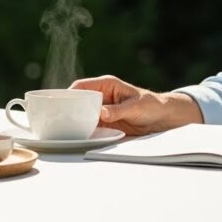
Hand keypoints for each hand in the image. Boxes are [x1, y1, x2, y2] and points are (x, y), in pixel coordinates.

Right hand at [69, 75, 203, 135]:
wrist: (162, 118)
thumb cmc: (152, 105)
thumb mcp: (135, 107)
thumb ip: (118, 110)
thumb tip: (102, 112)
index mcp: (107, 85)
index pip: (82, 86)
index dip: (69, 93)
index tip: (61, 103)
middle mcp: (101, 96)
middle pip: (78, 101)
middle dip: (68, 109)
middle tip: (59, 119)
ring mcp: (101, 110)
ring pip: (81, 114)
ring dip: (75, 121)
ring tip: (64, 129)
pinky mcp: (105, 123)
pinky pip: (89, 126)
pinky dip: (83, 130)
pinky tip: (78, 136)